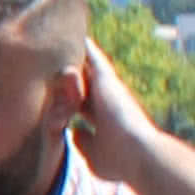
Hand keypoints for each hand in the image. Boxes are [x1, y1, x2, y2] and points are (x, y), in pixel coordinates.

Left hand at [64, 38, 171, 192]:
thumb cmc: (118, 161)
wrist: (138, 154)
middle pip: (85, 83)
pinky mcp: (107, 80)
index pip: (83, 105)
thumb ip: (83, 143)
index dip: (72, 98)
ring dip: (76, 57)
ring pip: (88, 68)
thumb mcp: (94, 156)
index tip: (58, 92)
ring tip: (61, 39)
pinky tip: (73, 32)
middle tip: (56, 59)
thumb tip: (74, 131)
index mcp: (102, 119)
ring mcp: (108, 90)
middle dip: (72, 75)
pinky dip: (85, 47)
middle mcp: (106, 101)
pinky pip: (92, 58)